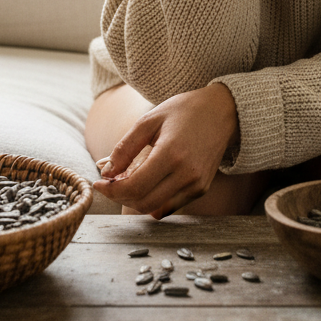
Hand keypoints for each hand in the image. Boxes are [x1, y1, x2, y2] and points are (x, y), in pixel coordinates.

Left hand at [93, 84, 238, 218]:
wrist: (221, 112)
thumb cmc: (183, 111)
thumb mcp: (149, 120)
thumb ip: (125, 147)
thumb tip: (106, 172)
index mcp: (172, 153)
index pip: (134, 187)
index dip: (111, 190)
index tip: (99, 183)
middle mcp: (187, 174)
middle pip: (143, 203)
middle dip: (120, 197)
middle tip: (109, 184)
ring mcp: (197, 184)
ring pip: (155, 209)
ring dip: (134, 201)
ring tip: (125, 183)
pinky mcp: (201, 189)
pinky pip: (169, 206)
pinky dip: (152, 201)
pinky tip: (144, 185)